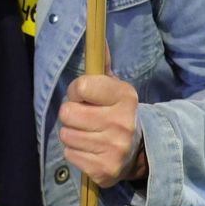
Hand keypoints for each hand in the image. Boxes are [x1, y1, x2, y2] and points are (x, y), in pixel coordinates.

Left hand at [58, 73, 144, 187]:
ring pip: (66, 136)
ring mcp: (114, 148)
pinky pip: (70, 155)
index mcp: (124, 96)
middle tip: (82, 117)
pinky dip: (74, 152)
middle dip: (70, 115)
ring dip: (71, 134)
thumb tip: (96, 35)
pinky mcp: (104, 170)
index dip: (76, 91)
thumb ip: (101, 64)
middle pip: (68, 113)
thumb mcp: (114, 87)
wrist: (138, 150)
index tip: (83, 96)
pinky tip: (88, 148)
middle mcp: (121, 122)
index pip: (81, 87)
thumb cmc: (117, 112)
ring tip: (86, 133)